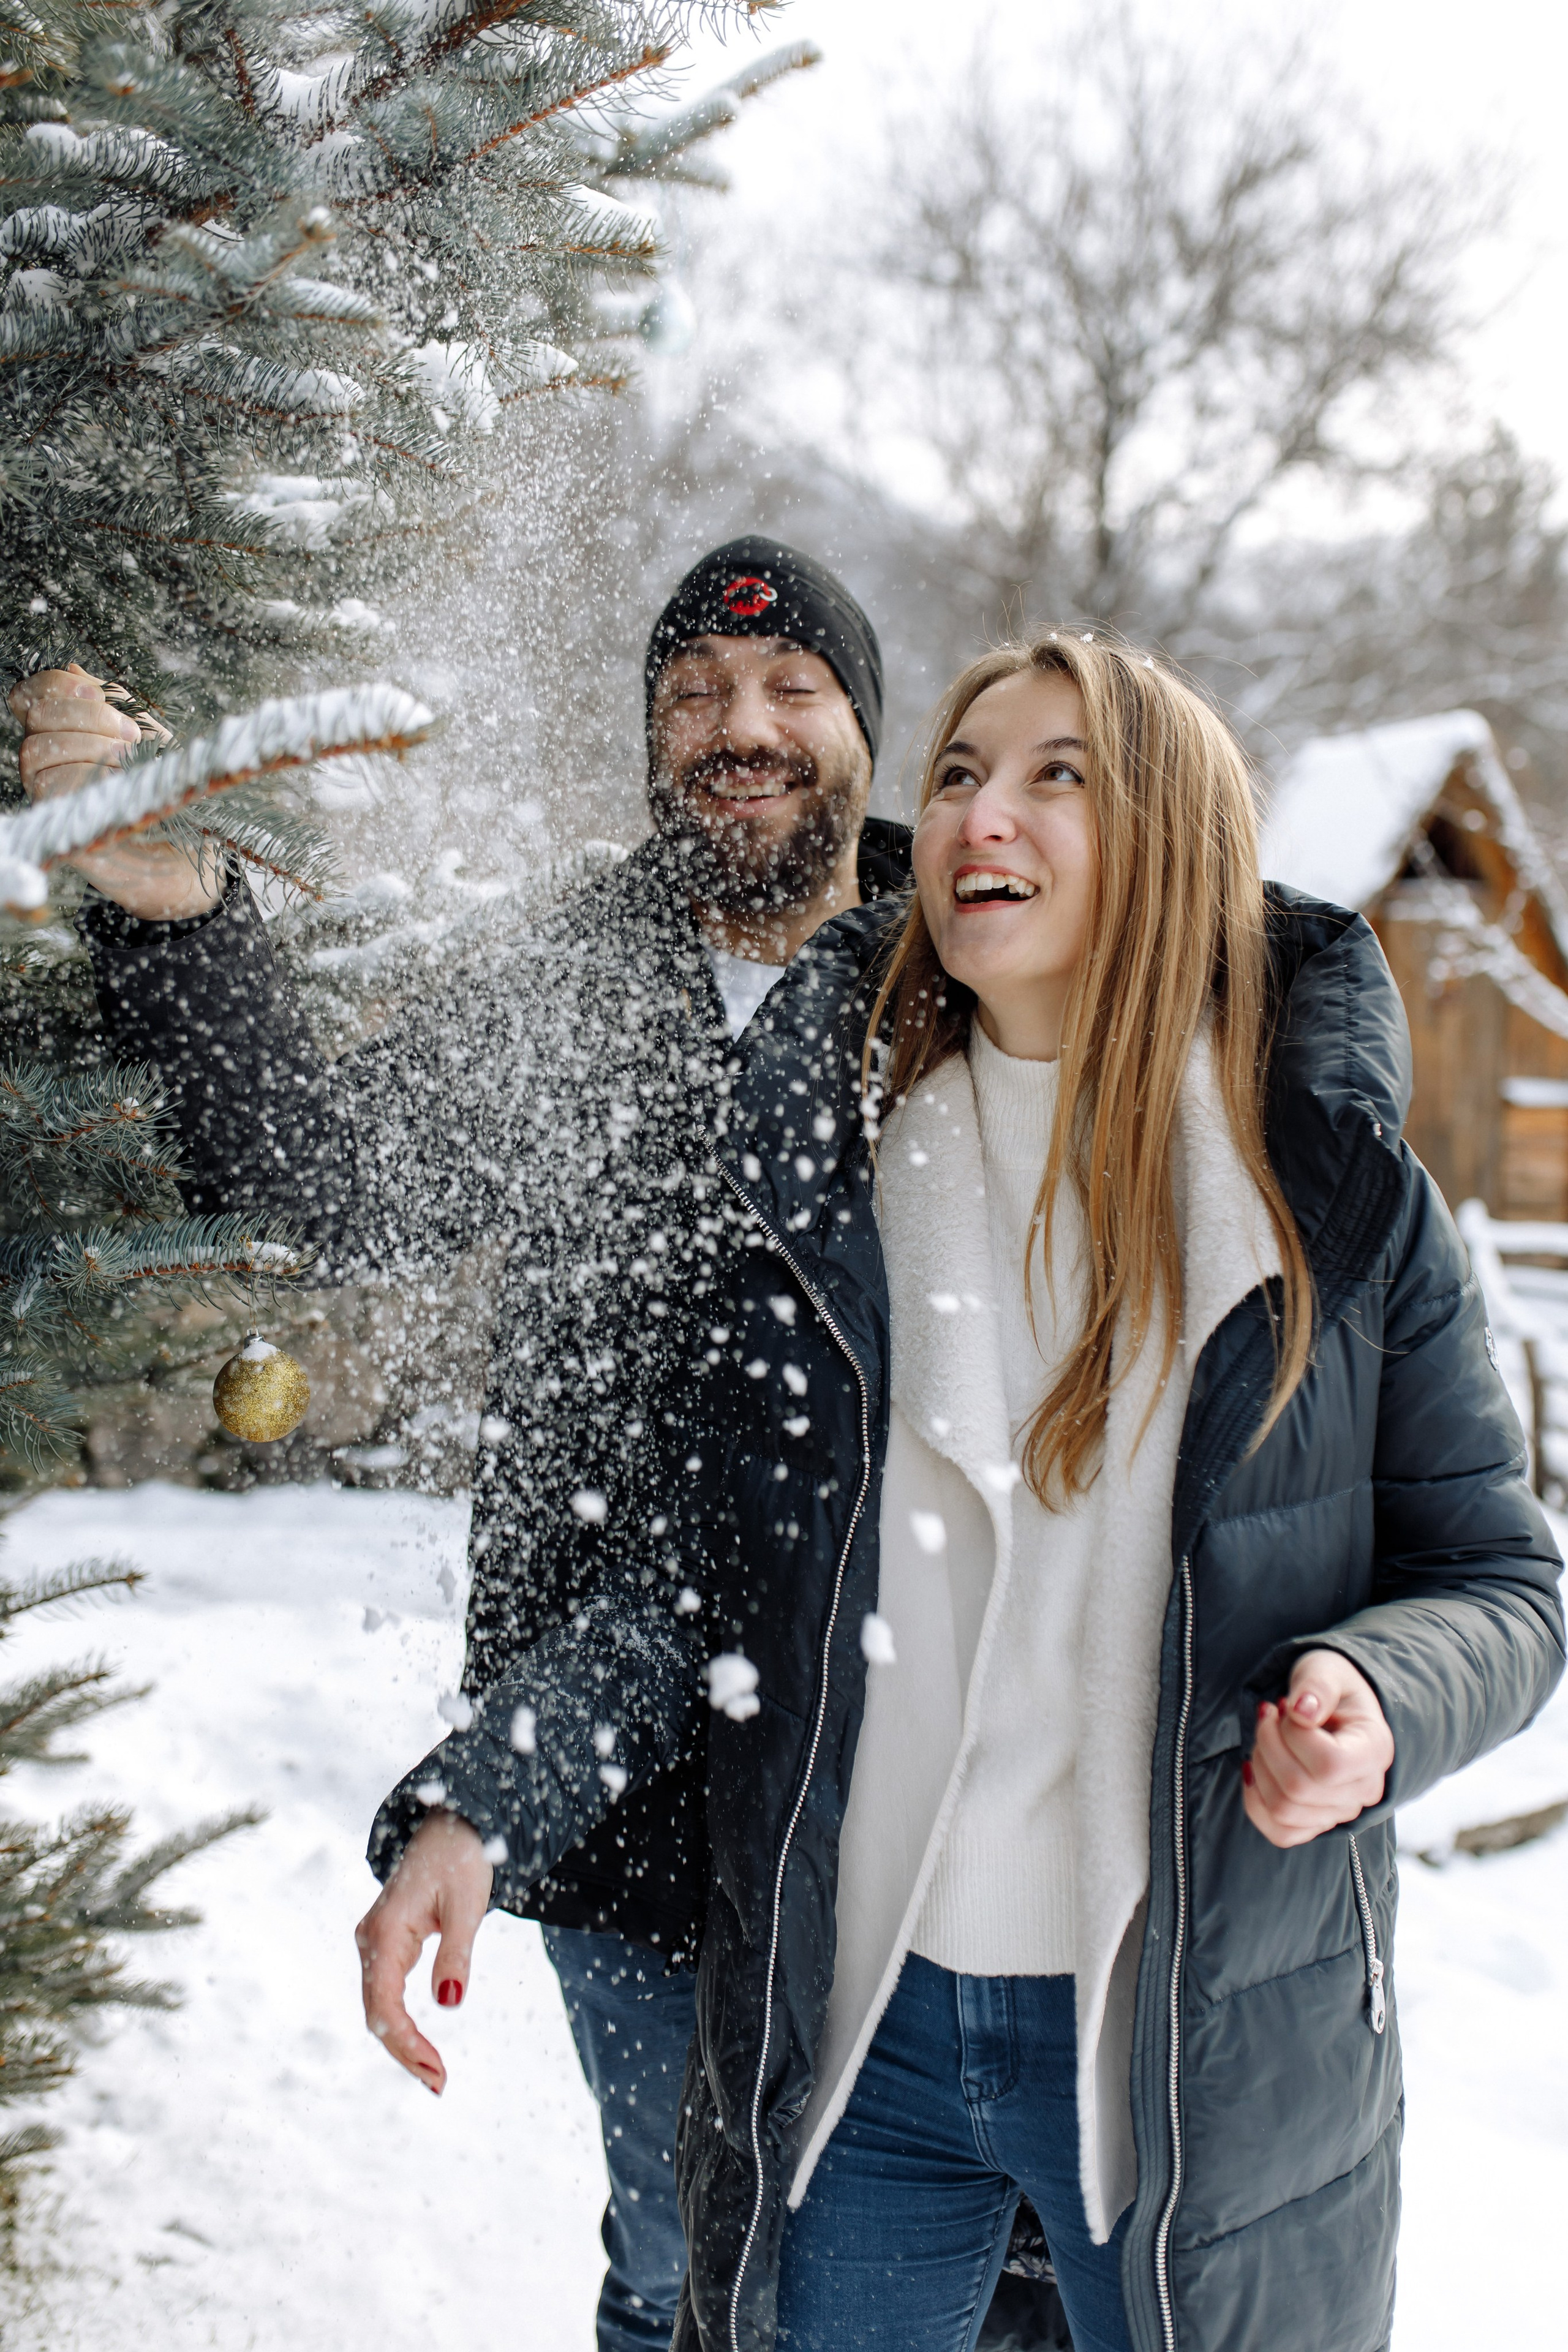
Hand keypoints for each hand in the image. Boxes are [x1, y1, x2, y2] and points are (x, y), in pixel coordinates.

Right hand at [10, 662, 221, 919]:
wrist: (185, 844)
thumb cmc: (162, 786)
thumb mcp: (144, 735)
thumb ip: (111, 703)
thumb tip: (74, 669)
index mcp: (61, 732)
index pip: (31, 695)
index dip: (56, 685)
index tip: (99, 693)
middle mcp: (45, 761)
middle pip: (37, 718)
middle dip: (87, 717)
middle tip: (130, 735)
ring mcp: (46, 792)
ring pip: (36, 750)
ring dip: (88, 745)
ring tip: (128, 758)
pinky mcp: (58, 822)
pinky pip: (51, 788)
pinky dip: (87, 776)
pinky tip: (118, 780)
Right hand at [354, 1810, 493, 2093]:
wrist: (451, 1826)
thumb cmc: (461, 1859)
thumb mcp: (466, 1905)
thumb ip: (456, 1953)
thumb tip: (450, 2004)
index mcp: (384, 1930)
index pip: (384, 2003)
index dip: (405, 2042)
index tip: (436, 2071)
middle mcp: (370, 1940)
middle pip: (377, 2013)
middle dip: (405, 2052)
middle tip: (440, 2086)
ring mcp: (375, 1944)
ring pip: (379, 2007)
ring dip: (403, 2044)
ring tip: (435, 2077)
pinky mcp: (386, 1947)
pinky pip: (387, 1995)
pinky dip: (403, 2025)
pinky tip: (422, 2050)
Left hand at [1242, 1649, 1393, 1849]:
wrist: (1334, 1707)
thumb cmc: (1329, 1687)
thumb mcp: (1325, 1669)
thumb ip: (1317, 1685)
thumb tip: (1301, 1711)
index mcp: (1375, 1750)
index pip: (1328, 1765)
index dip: (1292, 1736)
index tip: (1283, 1706)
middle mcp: (1364, 1790)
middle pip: (1298, 1790)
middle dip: (1267, 1746)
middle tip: (1268, 1716)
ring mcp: (1341, 1812)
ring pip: (1283, 1812)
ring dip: (1259, 1768)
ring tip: (1266, 1737)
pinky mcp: (1316, 1823)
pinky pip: (1279, 1832)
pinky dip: (1255, 1801)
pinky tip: (1253, 1768)